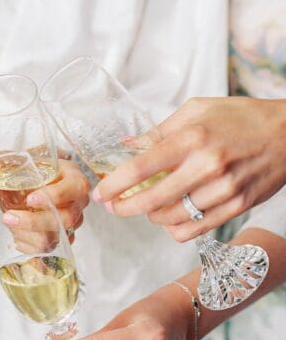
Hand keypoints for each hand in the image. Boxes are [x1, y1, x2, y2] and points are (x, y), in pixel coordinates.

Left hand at [0, 159, 89, 247]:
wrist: (29, 182)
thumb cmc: (26, 169)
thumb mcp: (8, 160)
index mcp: (72, 177)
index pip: (74, 188)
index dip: (54, 195)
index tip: (30, 198)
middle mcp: (77, 201)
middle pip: (65, 218)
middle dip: (34, 221)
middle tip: (8, 216)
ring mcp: (73, 222)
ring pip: (57, 237)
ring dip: (28, 234)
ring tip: (9, 221)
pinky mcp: (63, 238)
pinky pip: (50, 249)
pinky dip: (30, 245)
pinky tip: (16, 236)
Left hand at [94, 97, 285, 240]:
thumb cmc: (240, 116)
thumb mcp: (197, 110)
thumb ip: (158, 131)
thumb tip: (125, 146)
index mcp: (191, 139)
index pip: (140, 168)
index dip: (114, 185)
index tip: (100, 193)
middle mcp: (207, 166)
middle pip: (151, 200)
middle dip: (123, 208)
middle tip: (113, 207)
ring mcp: (224, 189)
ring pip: (172, 219)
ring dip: (151, 216)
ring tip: (146, 207)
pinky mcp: (239, 206)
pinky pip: (196, 229)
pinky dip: (175, 229)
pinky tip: (169, 218)